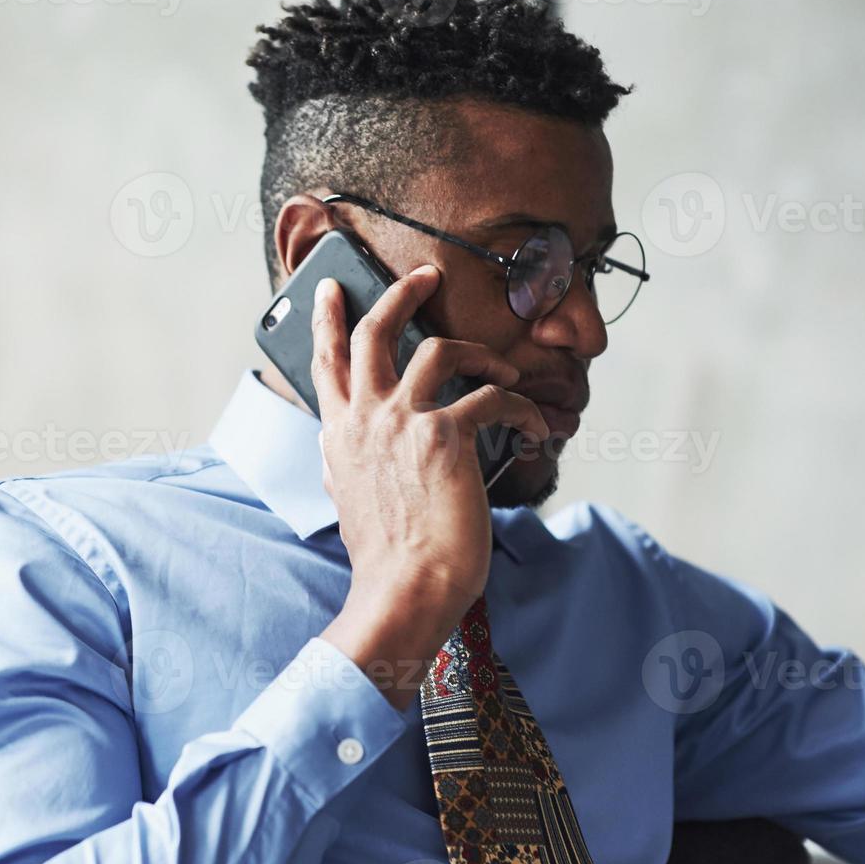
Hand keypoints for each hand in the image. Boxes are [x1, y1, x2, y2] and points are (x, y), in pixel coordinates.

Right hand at [311, 266, 547, 708]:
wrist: (405, 589)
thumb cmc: (386, 556)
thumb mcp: (348, 499)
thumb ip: (344, 463)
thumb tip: (338, 447)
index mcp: (340, 434)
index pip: (326, 362)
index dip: (327, 318)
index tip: (332, 287)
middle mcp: (366, 418)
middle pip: (375, 331)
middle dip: (403, 293)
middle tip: (428, 274)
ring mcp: (403, 422)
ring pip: (441, 349)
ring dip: (483, 352)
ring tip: (504, 366)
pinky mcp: (446, 435)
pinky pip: (494, 398)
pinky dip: (523, 408)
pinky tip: (538, 426)